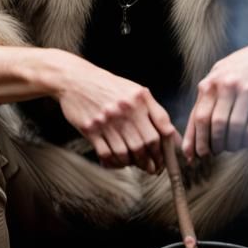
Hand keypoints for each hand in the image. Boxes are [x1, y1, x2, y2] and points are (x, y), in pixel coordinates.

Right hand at [53, 57, 177, 172]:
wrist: (76, 79)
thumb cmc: (108, 86)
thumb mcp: (135, 91)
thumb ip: (154, 111)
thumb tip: (172, 136)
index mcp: (140, 99)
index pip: (162, 128)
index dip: (167, 148)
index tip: (166, 159)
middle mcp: (125, 109)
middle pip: (145, 144)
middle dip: (152, 161)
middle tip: (153, 168)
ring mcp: (107, 120)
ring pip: (126, 153)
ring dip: (133, 164)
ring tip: (136, 165)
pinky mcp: (90, 129)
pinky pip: (107, 154)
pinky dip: (115, 163)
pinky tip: (118, 162)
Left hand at [182, 40, 247, 162]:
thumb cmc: (235, 72)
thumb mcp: (215, 81)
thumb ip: (202, 105)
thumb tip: (188, 141)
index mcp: (209, 83)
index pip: (198, 118)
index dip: (196, 141)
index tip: (194, 156)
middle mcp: (226, 85)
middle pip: (216, 124)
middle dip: (214, 144)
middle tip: (215, 153)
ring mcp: (246, 89)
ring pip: (235, 126)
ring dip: (232, 144)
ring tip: (231, 148)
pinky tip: (245, 142)